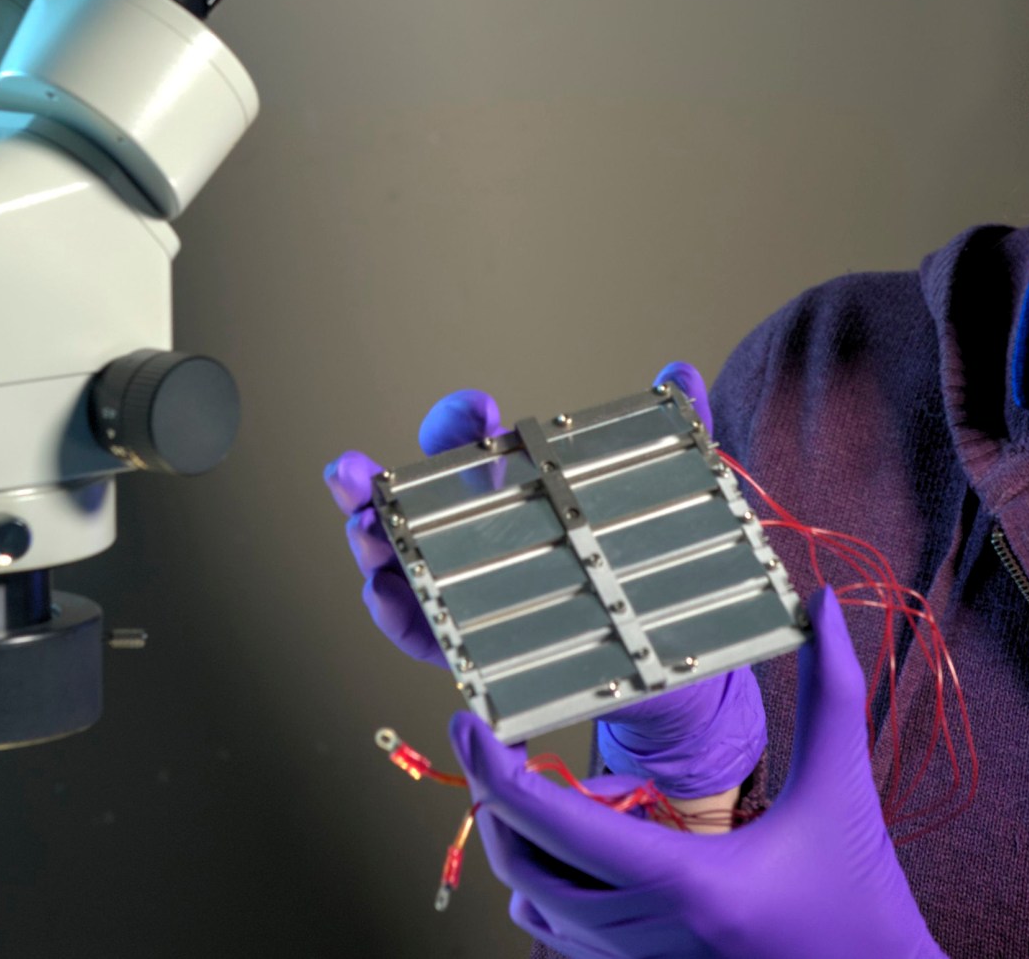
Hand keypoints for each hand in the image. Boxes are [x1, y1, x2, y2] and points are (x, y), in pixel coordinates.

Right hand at [321, 362, 766, 798]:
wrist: (662, 656)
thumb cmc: (644, 568)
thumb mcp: (665, 501)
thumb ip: (675, 437)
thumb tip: (679, 373)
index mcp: (507, 493)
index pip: (467, 447)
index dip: (458, 422)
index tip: (477, 408)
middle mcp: (472, 543)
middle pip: (406, 511)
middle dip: (370, 488)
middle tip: (349, 471)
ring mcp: (466, 597)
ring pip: (402, 570)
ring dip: (373, 550)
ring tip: (362, 533)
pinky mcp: (474, 652)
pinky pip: (425, 636)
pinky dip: (398, 616)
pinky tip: (384, 594)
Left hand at [451, 588, 945, 958]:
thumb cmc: (862, 895)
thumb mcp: (843, 788)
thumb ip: (832, 691)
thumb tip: (826, 604)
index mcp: (688, 881)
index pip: (555, 825)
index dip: (496, 770)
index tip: (470, 723)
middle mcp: (651, 935)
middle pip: (523, 869)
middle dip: (499, 804)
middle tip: (506, 748)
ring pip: (535, 911)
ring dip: (526, 852)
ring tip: (557, 798)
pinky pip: (563, 943)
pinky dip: (553, 895)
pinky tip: (589, 854)